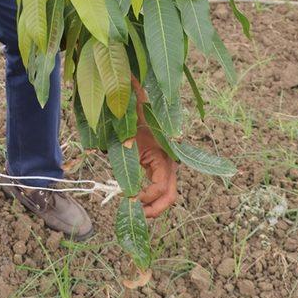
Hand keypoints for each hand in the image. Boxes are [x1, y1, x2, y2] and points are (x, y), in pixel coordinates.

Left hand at [132, 78, 177, 218]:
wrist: (138, 100)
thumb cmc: (137, 105)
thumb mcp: (134, 107)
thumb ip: (134, 96)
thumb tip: (130, 81)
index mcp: (165, 152)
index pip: (162, 186)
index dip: (147, 197)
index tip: (129, 197)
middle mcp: (168, 161)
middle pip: (169, 195)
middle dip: (155, 209)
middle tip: (137, 216)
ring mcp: (162, 164)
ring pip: (164, 193)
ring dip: (151, 206)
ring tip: (134, 212)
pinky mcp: (154, 164)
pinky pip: (154, 186)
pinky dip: (146, 197)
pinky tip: (132, 199)